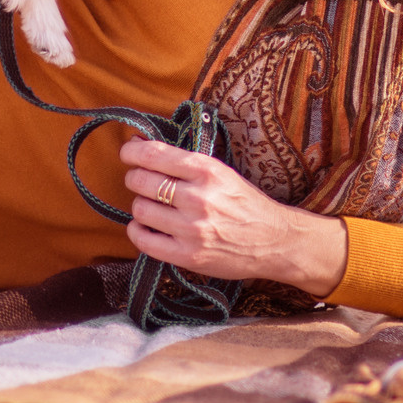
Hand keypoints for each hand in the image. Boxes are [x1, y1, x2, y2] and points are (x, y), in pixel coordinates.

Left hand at [117, 135, 349, 296]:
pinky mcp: (188, 256)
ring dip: (140, 206)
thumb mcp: (222, 172)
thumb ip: (185, 162)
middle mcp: (198, 198)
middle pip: (141, 181)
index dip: (132, 152)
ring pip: (140, 209)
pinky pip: (144, 240)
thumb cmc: (245, 203)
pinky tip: (146, 227)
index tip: (128, 153)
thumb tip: (140, 146)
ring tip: (152, 207)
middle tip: (141, 182)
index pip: (153, 155)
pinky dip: (138, 231)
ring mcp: (192, 229)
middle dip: (135, 179)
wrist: (275, 241)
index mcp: (207, 171)